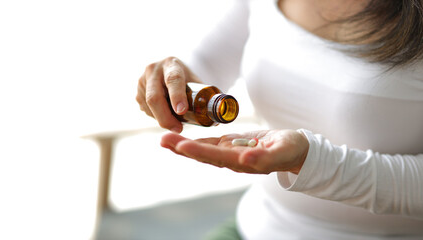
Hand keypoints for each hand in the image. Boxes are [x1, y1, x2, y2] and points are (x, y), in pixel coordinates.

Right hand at [136, 56, 201, 132]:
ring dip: (162, 119)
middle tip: (178, 129)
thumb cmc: (187, 79)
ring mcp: (142, 80)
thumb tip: (218, 118)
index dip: (177, 96)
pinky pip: (145, 110)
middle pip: (154, 97)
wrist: (169, 69)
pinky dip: (156, 117)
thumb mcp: (196, 82)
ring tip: (175, 123)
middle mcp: (153, 70)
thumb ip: (205, 97)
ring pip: (149, 107)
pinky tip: (165, 115)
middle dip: (166, 117)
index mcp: (172, 64)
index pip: (173, 80)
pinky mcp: (137, 91)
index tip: (182, 111)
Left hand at [160, 129, 308, 173]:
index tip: (181, 145)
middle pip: (202, 154)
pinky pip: (208, 145)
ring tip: (164, 139)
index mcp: (242, 162)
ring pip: (202, 150)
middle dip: (182, 148)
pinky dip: (193, 142)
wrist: (294, 150)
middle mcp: (231, 160)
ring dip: (182, 146)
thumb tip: (246, 159)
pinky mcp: (229, 146)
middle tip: (162, 140)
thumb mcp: (282, 152)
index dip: (198, 151)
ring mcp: (229, 153)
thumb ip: (264, 157)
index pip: (216, 156)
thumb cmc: (291, 150)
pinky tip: (179, 140)